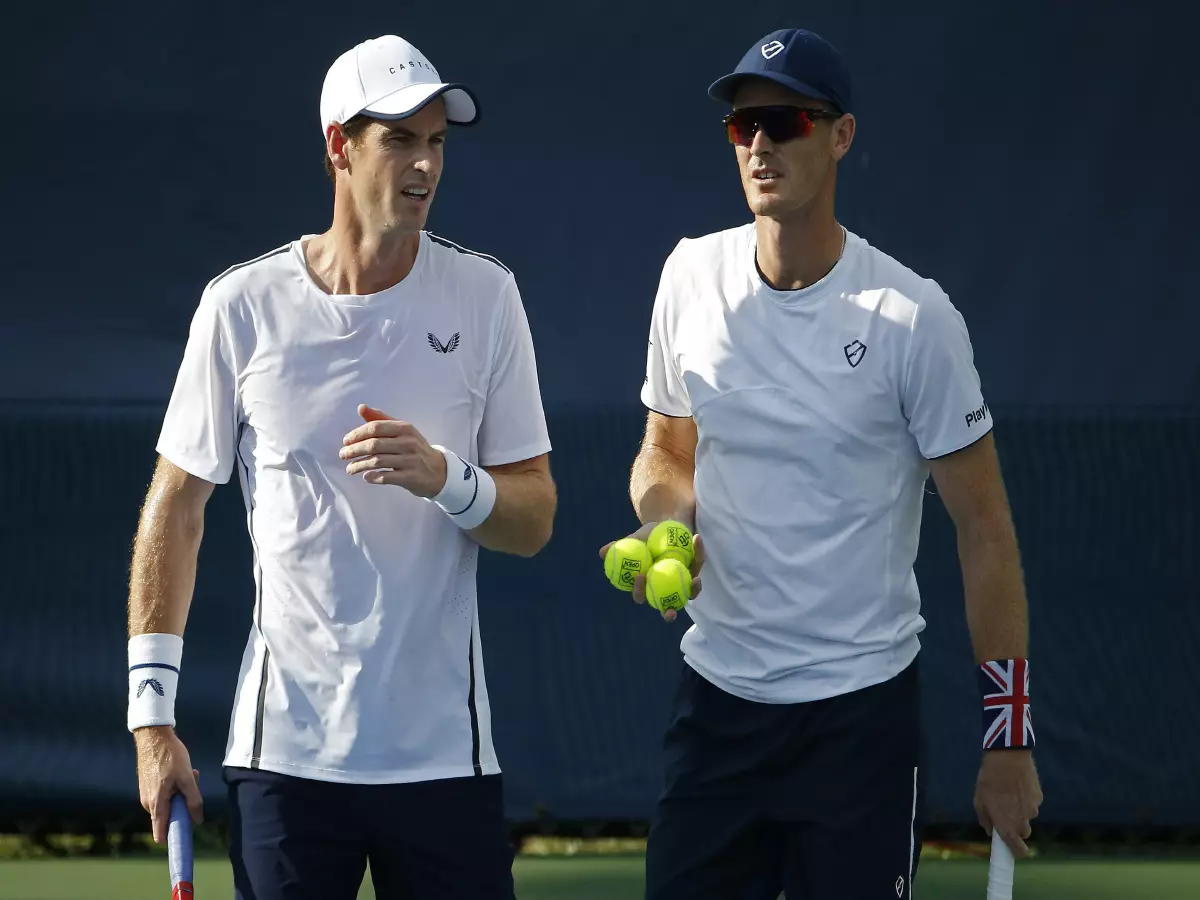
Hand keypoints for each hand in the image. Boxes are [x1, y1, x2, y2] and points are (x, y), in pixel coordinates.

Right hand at [134, 725, 202, 843]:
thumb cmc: (171, 756)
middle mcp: (148, 803)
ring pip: (169, 802)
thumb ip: (193, 800)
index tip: (182, 840)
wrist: (153, 736)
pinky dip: (174, 786)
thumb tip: (197, 820)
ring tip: (187, 773)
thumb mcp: (187, 778)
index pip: (161, 831)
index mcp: (157, 804)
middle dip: (183, 803)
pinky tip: (180, 770)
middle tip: (191, 783)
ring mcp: (146, 794)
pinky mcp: (147, 786)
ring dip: (180, 791)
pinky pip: (164, 793)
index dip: (172, 837)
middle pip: (170, 814)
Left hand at [340, 404, 447, 496]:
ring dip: (359, 465)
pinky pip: (387, 477)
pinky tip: (365, 477)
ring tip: (350, 469)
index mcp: (405, 428)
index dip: (357, 434)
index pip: (375, 428)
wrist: (439, 471)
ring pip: (378, 461)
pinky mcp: (411, 477)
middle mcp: (408, 442)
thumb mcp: (402, 431)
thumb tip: (361, 407)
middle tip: (343, 455)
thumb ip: (381, 419)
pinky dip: (373, 477)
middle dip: (354, 450)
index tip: (345, 441)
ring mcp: (411, 461)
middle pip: (374, 445)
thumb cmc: (414, 448)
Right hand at [598, 519, 704, 623]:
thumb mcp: (633, 540)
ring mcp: (683, 580)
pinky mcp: (696, 568)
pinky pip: (698, 562)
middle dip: (670, 613)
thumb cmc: (647, 536)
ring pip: (690, 592)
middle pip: (668, 606)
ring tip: (695, 580)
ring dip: (694, 589)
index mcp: (648, 585)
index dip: (639, 592)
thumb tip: (602, 552)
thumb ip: (619, 547)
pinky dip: (698, 551)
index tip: (640, 577)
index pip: (642, 596)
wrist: (665, 523)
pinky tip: (696, 538)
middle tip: (670, 612)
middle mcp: (666, 587)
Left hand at [974, 749, 1041, 857]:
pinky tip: (1016, 785)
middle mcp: (1023, 822)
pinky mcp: (1039, 797)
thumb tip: (991, 830)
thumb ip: (985, 820)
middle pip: (1023, 833)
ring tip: (1008, 793)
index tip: (1011, 849)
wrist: (1008, 758)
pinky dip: (1025, 799)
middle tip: (1004, 813)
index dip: (1016, 852)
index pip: (1019, 851)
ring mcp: (1033, 810)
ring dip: (1019, 811)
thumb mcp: (979, 801)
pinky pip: (1032, 803)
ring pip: (1027, 817)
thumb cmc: (989, 781)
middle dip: (1015, 828)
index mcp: (1008, 827)